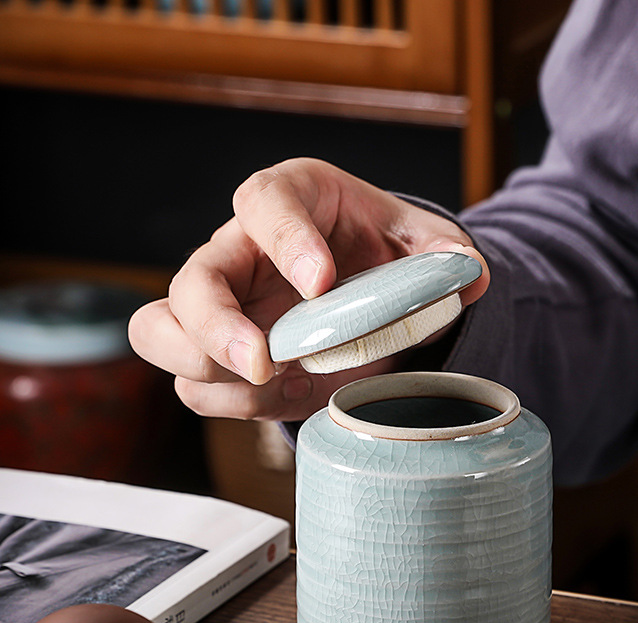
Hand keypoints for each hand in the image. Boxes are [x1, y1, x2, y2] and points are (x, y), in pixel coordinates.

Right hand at [128, 158, 488, 421]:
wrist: (360, 288)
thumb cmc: (377, 251)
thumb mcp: (414, 241)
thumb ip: (441, 253)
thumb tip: (471, 273)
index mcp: (288, 200)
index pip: (265, 203)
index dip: (285, 240)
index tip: (322, 283)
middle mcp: (238, 250)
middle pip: (191, 281)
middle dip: (217, 327)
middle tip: (264, 362)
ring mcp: (220, 306)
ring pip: (161, 333)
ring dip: (208, 370)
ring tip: (270, 383)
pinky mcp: (218, 355)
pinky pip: (195, 385)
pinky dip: (230, 402)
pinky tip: (279, 397)